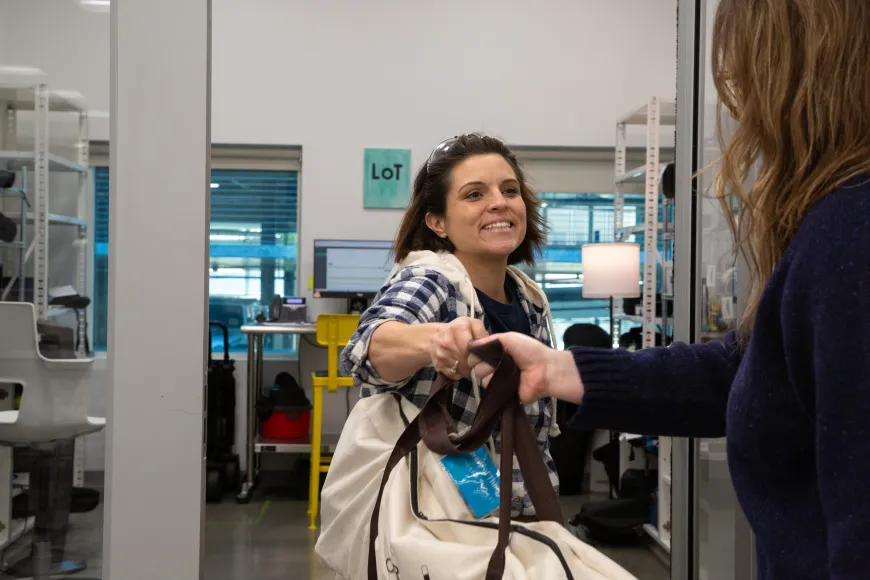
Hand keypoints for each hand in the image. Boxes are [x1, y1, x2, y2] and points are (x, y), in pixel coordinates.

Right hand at [429, 317, 488, 378]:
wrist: (433, 338)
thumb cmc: (457, 330)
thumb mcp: (472, 324)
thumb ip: (482, 332)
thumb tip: (487, 346)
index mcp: (457, 329)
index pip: (470, 347)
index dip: (478, 352)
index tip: (479, 352)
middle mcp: (447, 342)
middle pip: (468, 360)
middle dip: (474, 360)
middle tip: (475, 357)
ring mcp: (441, 356)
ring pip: (463, 369)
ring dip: (468, 367)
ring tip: (467, 360)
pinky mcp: (439, 367)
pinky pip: (456, 375)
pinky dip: (461, 372)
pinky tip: (460, 365)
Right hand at [467, 333, 583, 405]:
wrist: (544, 369)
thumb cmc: (528, 351)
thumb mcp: (508, 338)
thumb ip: (488, 341)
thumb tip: (469, 345)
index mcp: (497, 354)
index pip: (476, 355)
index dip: (475, 355)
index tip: (478, 354)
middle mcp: (496, 367)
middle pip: (476, 368)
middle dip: (484, 364)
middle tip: (497, 362)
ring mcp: (499, 382)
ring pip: (482, 379)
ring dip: (490, 375)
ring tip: (504, 373)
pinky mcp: (502, 394)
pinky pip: (490, 392)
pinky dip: (495, 386)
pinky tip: (505, 383)